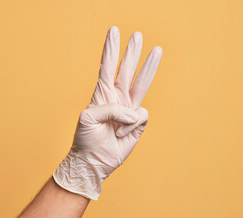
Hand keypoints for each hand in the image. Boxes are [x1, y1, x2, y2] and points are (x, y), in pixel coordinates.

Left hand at [53, 26, 161, 199]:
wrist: (93, 162)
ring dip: (148, 67)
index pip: (107, 67)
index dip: (111, 50)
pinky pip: (141, 117)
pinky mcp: (138, 124)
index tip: (113, 31)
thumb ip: (111, 109)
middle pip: (126, 70)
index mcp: (102, 94)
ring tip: (156, 49)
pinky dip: (132, 125)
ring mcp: (129, 110)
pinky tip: (122, 133)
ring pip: (142, 84)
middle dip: (131, 52)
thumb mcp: (88, 118)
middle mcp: (117, 99)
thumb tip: (133, 112)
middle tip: (137, 35)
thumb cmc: (85, 140)